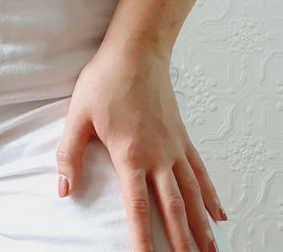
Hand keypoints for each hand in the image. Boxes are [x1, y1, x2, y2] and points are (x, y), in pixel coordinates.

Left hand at [55, 42, 225, 251]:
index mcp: (131, 154)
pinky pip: (200, 171)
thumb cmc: (105, 79)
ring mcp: (174, 146)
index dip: (142, 240)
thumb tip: (63, 189)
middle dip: (182, 242)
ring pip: (192, 194)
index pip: (137, 207)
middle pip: (173, 208)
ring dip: (202, 226)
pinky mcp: (182, 135)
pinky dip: (210, 194)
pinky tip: (219, 213)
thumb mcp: (78, 114)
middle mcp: (158, 155)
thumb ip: (69, 153)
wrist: (136, 49)